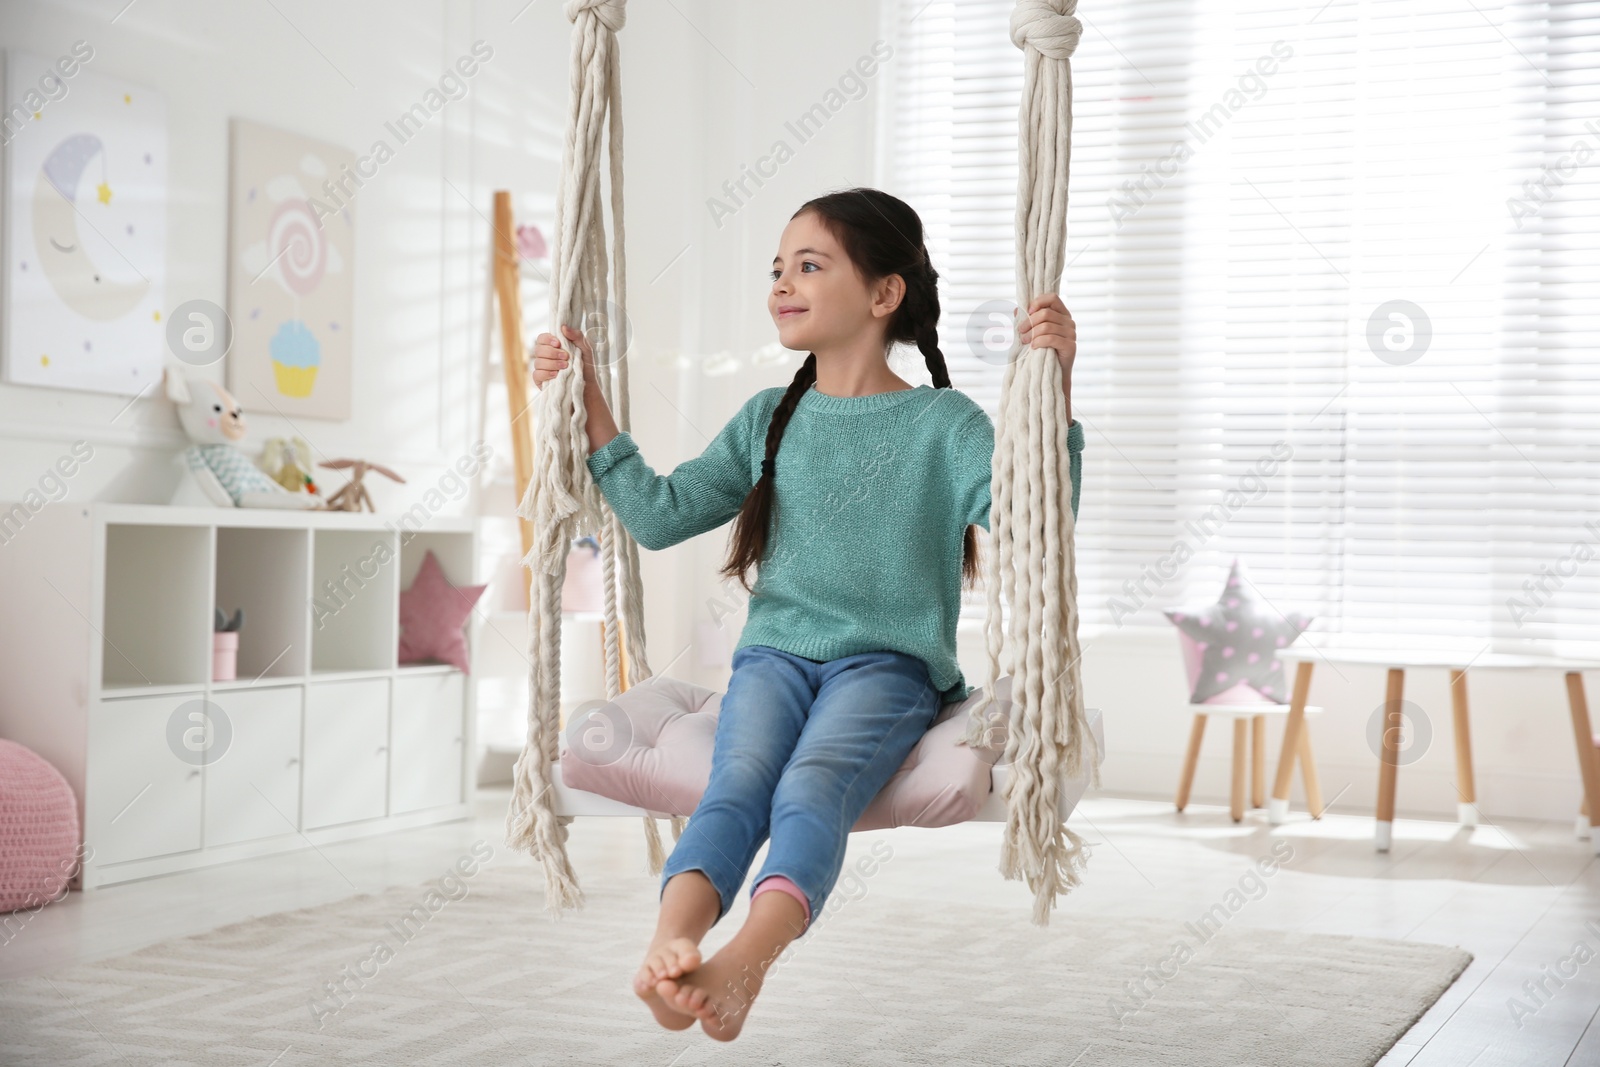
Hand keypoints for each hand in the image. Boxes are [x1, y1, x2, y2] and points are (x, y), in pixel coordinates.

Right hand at [531, 324, 597, 391]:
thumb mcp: (585, 348)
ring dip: (552, 364)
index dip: (548, 339)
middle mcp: (545, 356)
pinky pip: (536, 374)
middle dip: (552, 353)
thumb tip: (563, 327)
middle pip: (538, 350)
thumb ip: (576, 336)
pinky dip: (546, 374)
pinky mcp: (540, 380)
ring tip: (565, 366)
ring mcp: (542, 368)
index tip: (558, 343)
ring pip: (538, 362)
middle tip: (566, 357)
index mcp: (553, 346)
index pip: (542, 338)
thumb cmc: (585, 365)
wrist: (588, 384)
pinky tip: (556, 375)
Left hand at [1018, 293, 1074, 421]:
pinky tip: (1033, 347)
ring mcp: (1072, 334)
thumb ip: (1027, 320)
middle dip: (1030, 322)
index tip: (1027, 313)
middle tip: (1020, 332)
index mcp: (1061, 314)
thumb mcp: (1032, 333)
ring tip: (1024, 341)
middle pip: (1047, 313)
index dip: (1038, 302)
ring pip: (1047, 326)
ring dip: (1032, 333)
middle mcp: (1069, 322)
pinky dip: (1039, 341)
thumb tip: (1016, 310)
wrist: (1052, 374)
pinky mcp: (1070, 347)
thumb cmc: (1041, 351)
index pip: (1052, 298)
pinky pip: (1051, 339)